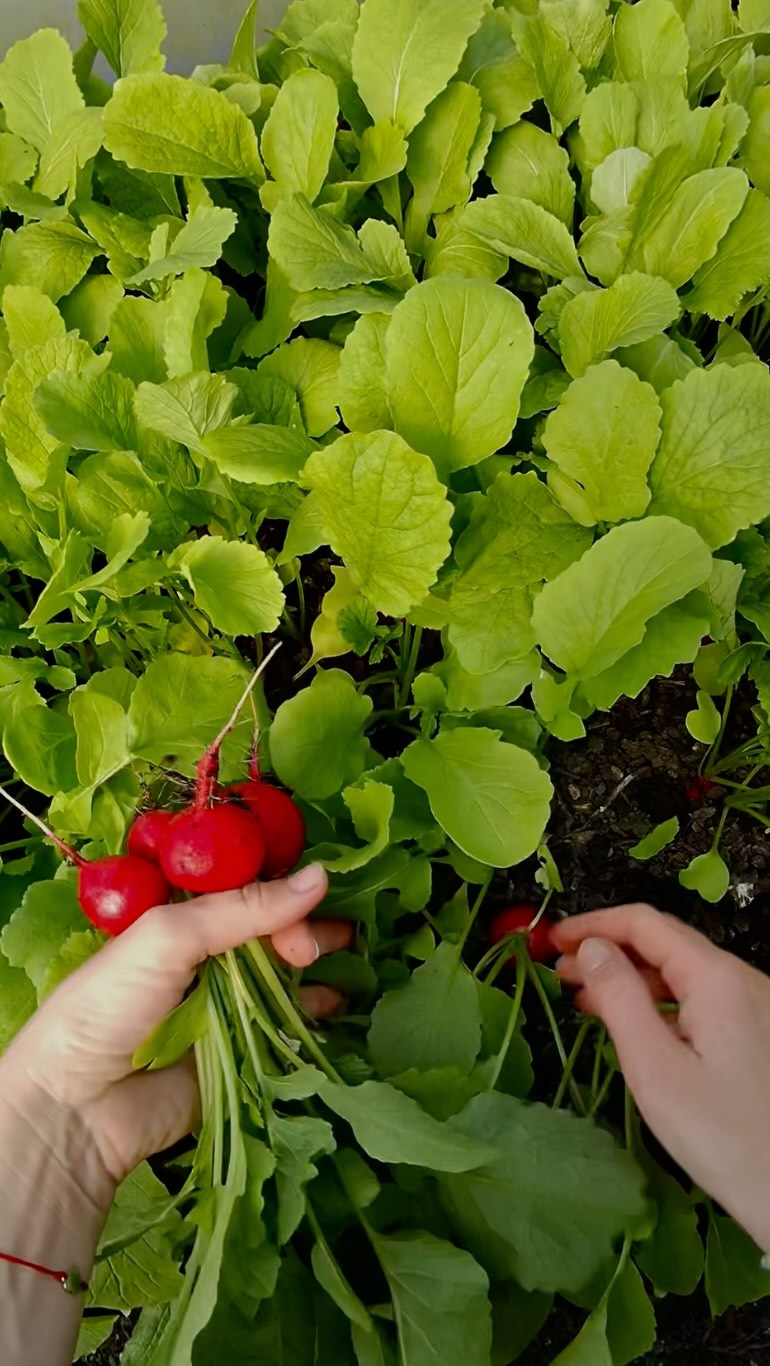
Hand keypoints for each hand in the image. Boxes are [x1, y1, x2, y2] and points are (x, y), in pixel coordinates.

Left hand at [0, 864, 349, 1192]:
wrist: (77, 1109)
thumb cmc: (108, 1007)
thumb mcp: (168, 939)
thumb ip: (241, 908)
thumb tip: (319, 876)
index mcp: (180, 919)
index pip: (244, 889)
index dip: (281, 889)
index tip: (309, 901)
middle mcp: (204, 957)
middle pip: (269, 928)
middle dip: (302, 925)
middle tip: (316, 943)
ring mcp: (223, 1005)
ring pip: (282, 973)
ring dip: (316, 960)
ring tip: (348, 955)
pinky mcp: (238, 1052)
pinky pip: (284, 1024)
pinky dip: (313, 1008)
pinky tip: (335, 1000)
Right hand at [553, 903, 769, 1252]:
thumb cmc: (721, 1137)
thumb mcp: (655, 1068)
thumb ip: (620, 998)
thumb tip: (591, 949)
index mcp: (717, 979)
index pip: (646, 924)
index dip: (594, 924)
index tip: (553, 941)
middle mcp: (742, 981)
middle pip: (666, 943)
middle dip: (608, 949)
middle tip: (560, 973)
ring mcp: (755, 1005)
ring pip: (682, 971)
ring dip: (631, 976)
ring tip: (585, 998)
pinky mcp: (758, 1032)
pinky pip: (700, 998)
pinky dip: (659, 1000)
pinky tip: (632, 1023)